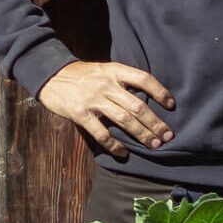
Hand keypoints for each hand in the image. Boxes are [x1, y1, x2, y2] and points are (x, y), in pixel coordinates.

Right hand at [37, 61, 174, 157]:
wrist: (51, 75)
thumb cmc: (81, 75)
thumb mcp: (103, 70)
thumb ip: (121, 81)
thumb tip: (146, 99)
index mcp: (114, 71)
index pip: (143, 79)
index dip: (160, 91)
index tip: (171, 105)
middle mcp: (106, 84)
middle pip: (137, 105)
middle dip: (155, 123)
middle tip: (168, 136)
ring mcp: (93, 99)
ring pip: (124, 120)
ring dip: (142, 134)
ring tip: (154, 145)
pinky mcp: (80, 114)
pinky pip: (102, 133)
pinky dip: (114, 145)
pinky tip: (123, 152)